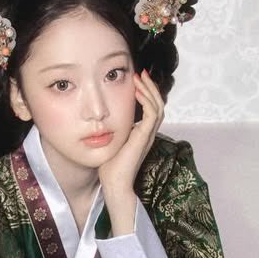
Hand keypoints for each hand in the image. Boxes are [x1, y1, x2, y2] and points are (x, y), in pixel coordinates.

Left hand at [98, 70, 164, 200]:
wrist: (114, 184)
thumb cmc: (109, 167)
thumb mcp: (110, 142)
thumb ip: (111, 130)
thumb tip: (100, 119)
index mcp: (142, 134)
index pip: (150, 108)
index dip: (146, 93)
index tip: (136, 80)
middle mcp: (148, 133)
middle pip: (158, 104)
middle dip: (150, 87)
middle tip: (141, 73)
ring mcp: (148, 135)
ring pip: (158, 106)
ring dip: (150, 90)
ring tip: (140, 77)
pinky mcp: (144, 137)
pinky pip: (152, 114)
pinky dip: (147, 100)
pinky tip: (137, 91)